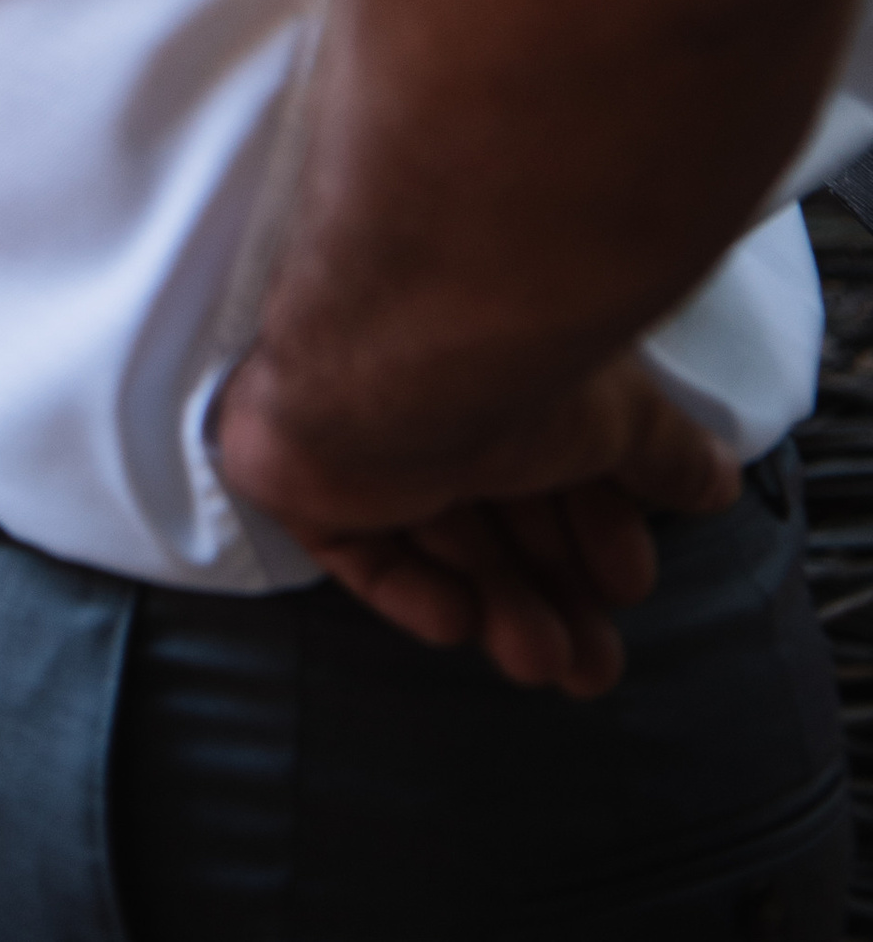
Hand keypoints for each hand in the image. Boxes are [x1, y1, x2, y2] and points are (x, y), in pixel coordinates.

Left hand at [214, 346, 740, 696]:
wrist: (400, 349)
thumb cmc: (517, 366)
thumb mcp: (621, 418)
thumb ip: (663, 454)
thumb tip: (716, 480)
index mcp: (507, 371)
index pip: (556, 465)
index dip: (595, 532)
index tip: (627, 584)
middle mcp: (437, 397)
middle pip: (499, 516)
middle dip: (552, 598)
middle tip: (591, 669)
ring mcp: (366, 432)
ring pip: (438, 540)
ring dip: (499, 607)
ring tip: (544, 661)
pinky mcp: (302, 472)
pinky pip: (357, 548)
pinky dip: (410, 590)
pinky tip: (456, 620)